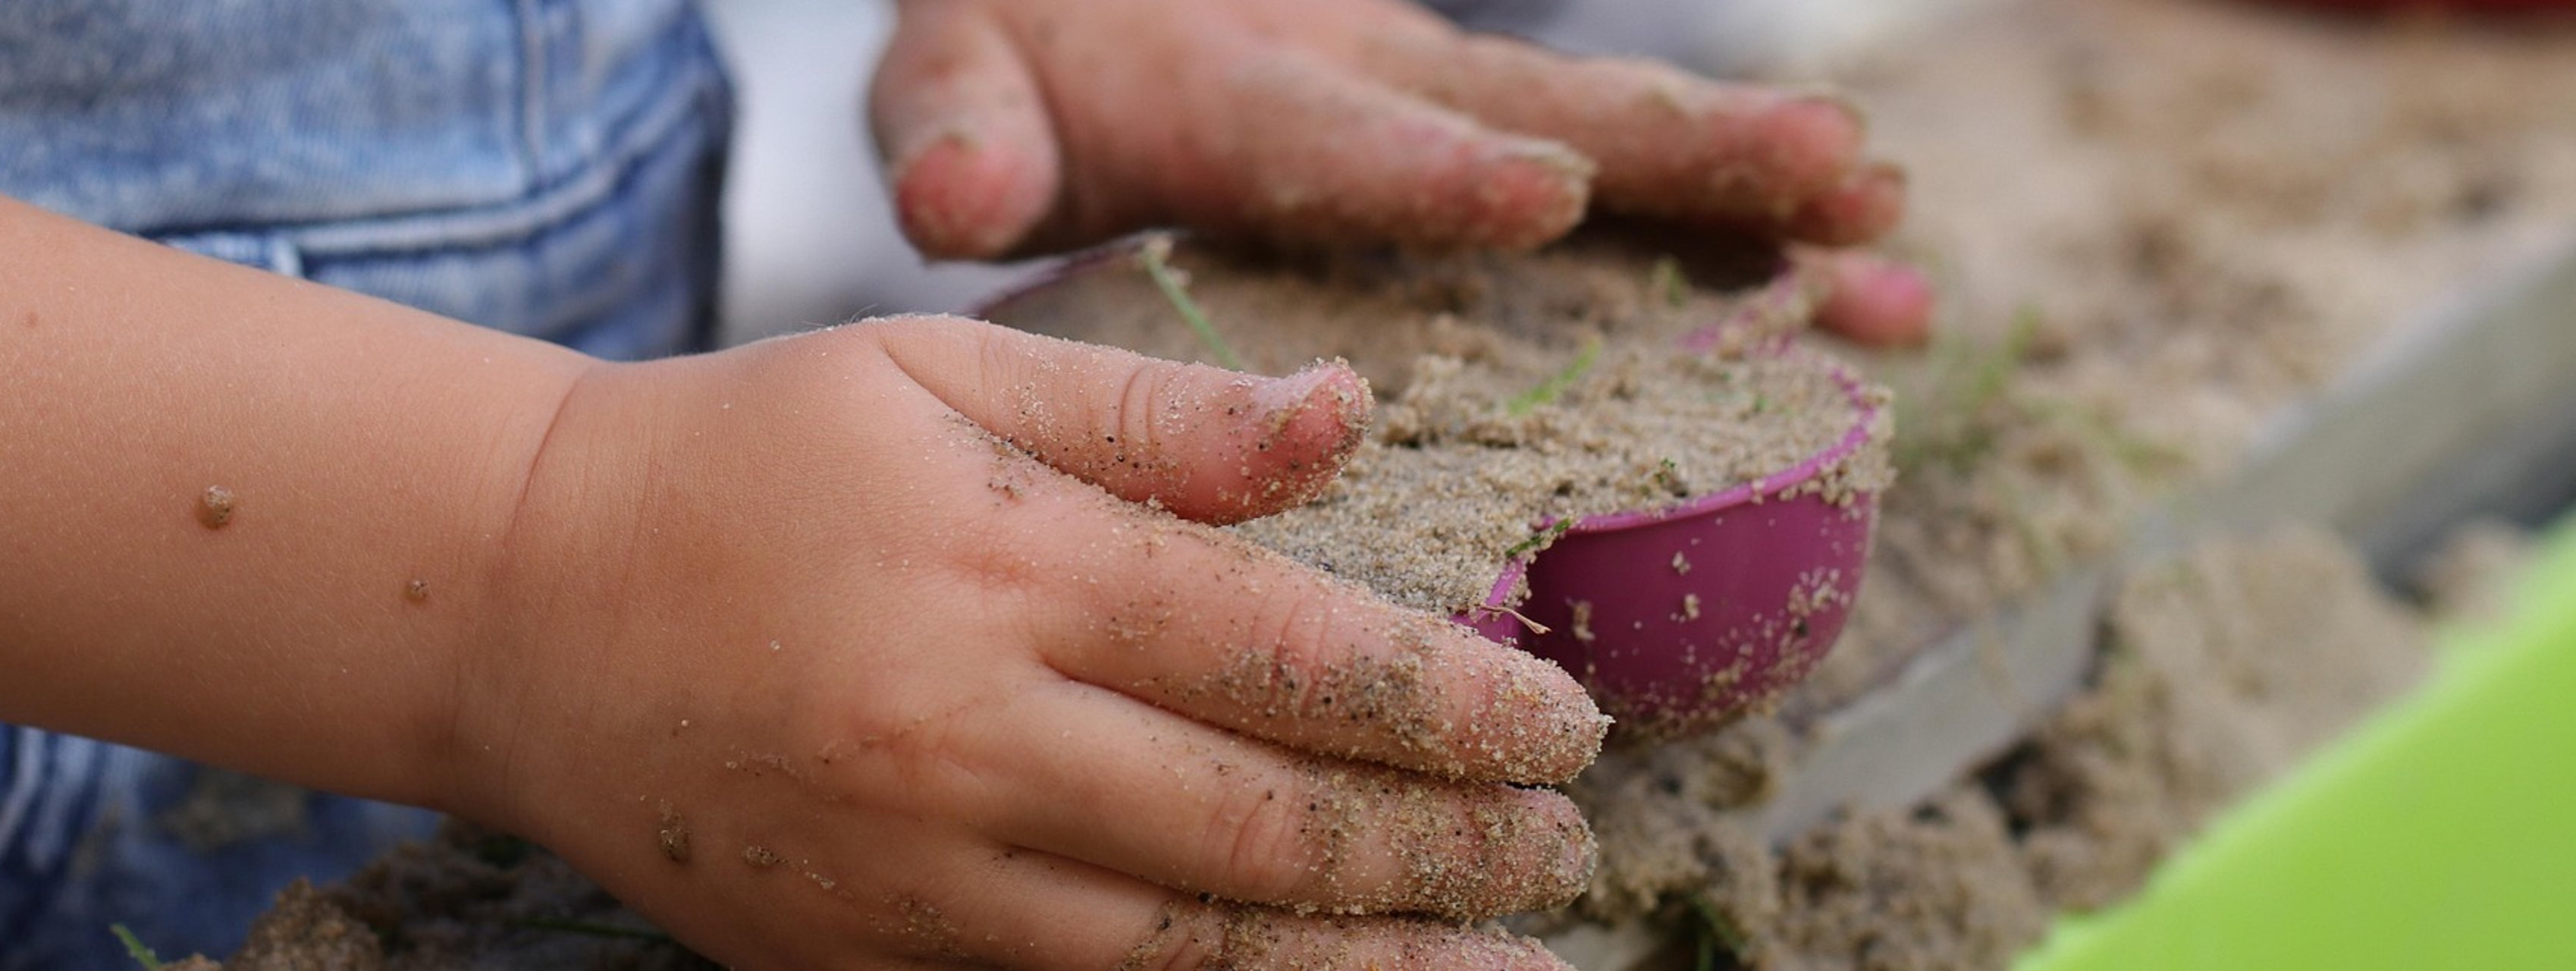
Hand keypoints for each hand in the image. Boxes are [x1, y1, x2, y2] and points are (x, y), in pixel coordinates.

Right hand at [443, 319, 1611, 968]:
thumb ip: (1152, 411)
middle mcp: (967, 739)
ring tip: (1502, 963)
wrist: (520, 606)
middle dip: (1445, 850)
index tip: (1568, 725)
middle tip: (1564, 848)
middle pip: (1265, 828)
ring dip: (1369, 968)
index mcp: (1004, 569)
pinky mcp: (861, 964)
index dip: (1453, 703)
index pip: (1287, 653)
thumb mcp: (937, 372)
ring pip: (1189, 959)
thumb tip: (1350, 424)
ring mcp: (910, 878)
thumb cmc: (750, 460)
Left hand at [871, 0, 1932, 344]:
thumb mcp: (956, 86)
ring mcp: (1449, 110)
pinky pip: (1636, 188)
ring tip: (1890, 230)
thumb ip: (959, 132)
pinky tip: (1878, 291)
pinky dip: (1754, 236)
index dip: (1432, 170)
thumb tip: (957, 194)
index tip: (1535, 192)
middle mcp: (1371, 83)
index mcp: (1235, 88)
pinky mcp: (1491, 144)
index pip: (1338, 136)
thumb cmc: (1015, 61)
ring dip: (1752, 189)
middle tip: (1832, 174)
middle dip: (1680, 153)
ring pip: (1616, 147)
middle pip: (1538, 117)